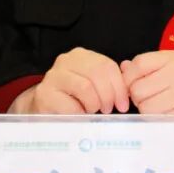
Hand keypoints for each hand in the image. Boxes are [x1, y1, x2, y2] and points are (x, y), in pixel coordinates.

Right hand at [14, 48, 129, 114]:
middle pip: (97, 74)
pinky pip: (70, 105)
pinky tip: (79, 116)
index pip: (107, 65)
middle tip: (109, 109)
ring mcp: (53, 76)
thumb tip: (129, 89)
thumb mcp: (93, 86)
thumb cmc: (73, 99)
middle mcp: (65, 61)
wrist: (44, 110)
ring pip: (86, 88)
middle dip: (108, 95)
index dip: (119, 86)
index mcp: (81, 56)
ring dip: (94, 104)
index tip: (123, 104)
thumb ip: (109, 83)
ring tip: (93, 112)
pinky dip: (80, 114)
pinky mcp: (44, 94)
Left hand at [121, 50, 173, 126]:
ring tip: (157, 106)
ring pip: (146, 107)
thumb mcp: (170, 65)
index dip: (129, 77)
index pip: (138, 64)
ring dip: (146, 110)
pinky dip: (157, 119)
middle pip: (138, 89)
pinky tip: (165, 113)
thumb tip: (122, 67)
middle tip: (147, 97)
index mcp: (172, 58)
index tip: (132, 84)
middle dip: (138, 97)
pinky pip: (158, 119)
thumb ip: (145, 66)